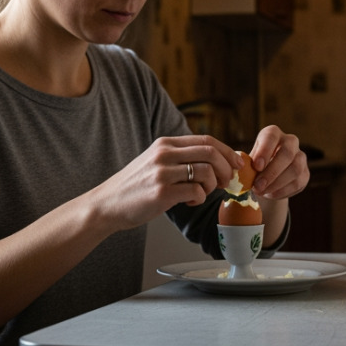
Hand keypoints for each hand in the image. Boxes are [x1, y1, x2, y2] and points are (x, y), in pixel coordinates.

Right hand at [90, 135, 241, 231]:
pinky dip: (200, 198)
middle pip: (210, 152)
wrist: (107, 204)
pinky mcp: (161, 192)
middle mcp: (164, 154)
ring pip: (206, 172)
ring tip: (202, 194)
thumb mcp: (155, 162)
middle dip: (226, 168)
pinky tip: (190, 202)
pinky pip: (196, 192)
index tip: (237, 163)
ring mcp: (162, 172)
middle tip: (227, 181)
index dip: (227, 151)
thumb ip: (180, 157)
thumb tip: (216, 161)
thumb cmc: (135, 187)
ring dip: (212, 185)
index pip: (206, 140)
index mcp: (165, 143)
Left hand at [248, 125, 308, 200]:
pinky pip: (298, 183)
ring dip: (277, 184)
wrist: (269, 176)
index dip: (265, 151)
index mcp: (273, 133)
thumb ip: (248, 163)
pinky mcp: (305, 173)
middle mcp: (290, 141)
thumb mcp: (249, 160)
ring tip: (262, 192)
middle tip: (258, 186)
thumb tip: (244, 171)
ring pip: (295, 169)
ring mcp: (300, 157)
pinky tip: (270, 194)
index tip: (257, 166)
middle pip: (287, 153)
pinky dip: (282, 191)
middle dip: (271, 172)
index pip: (271, 137)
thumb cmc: (256, 165)